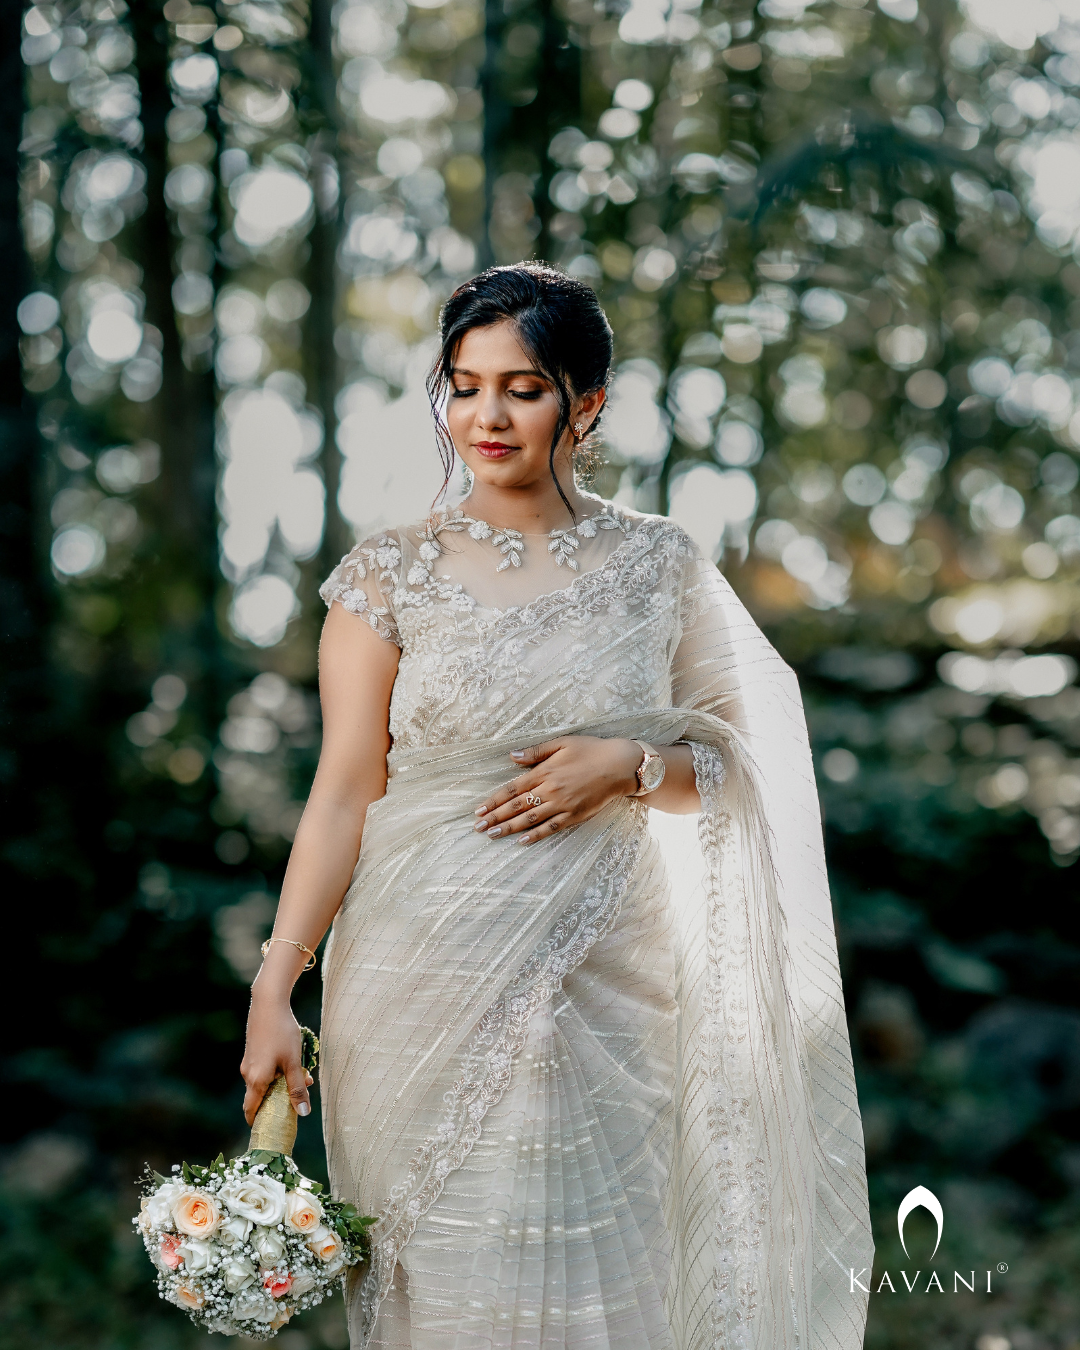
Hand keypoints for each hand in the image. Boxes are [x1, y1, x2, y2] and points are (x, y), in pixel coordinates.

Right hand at [240, 995, 315, 1126]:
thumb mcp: (294, 1062)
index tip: (270, 1130)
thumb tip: (303, 1113)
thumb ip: (297, 1089)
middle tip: (297, 1102)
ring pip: (265, 1082)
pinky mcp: (253, 1052)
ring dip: (282, 1084)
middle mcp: (248, 1073)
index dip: (258, 1123)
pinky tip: (294, 1062)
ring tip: (304, 1077)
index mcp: (256, 1080)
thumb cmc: (282, 1033)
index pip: (250, 1110)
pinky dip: (278, 1072)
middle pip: (260, 1097)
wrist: (268, 1003)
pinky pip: (264, 1070)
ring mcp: (249, 1062)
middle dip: (278, 1101)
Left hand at [473, 736, 641, 844]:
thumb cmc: (591, 750)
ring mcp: (563, 805)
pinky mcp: (575, 815)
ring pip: (531, 819)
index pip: (512, 789)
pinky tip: (522, 841)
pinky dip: (536, 835)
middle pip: (517, 806)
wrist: (620, 765)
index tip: (479, 810)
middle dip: (496, 818)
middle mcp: (551, 790)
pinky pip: (552, 828)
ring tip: (492, 835)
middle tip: (478, 828)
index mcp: (545, 771)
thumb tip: (511, 756)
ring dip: (510, 828)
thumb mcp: (562, 742)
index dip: (494, 800)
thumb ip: (535, 751)